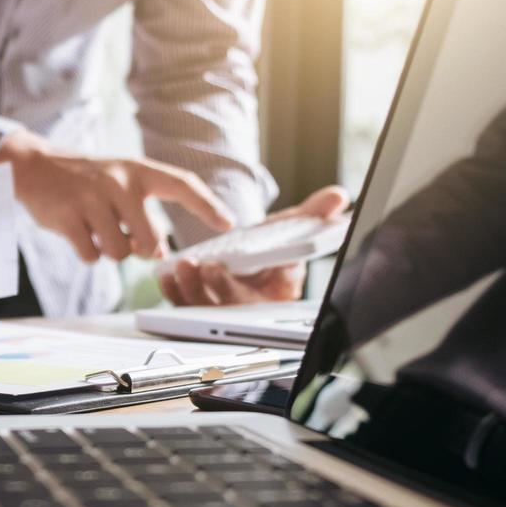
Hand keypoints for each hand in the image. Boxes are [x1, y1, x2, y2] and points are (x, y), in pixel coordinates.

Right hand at [0, 131, 234, 262]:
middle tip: (126, 239)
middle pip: (150, 239)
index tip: (228, 223)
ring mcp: (91, 199)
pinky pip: (91, 256)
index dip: (207, 205)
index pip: (182, 185)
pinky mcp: (68, 217)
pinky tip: (77, 233)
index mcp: (137, 170)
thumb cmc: (83, 179)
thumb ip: (141, 213)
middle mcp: (118, 182)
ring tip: (95, 230)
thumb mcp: (118, 184)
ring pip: (119, 252)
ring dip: (110, 251)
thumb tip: (159, 253)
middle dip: (141, 250)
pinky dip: (87, 253)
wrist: (33, 166)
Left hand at [160, 185, 350, 305]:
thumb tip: (338, 197)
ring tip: (182, 265)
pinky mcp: (202, 303)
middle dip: (208, 289)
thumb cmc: (276, 242)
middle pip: (226, 309)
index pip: (256, 302)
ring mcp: (224, 307)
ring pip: (202, 309)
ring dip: (187, 289)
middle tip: (195, 266)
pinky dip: (174, 290)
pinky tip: (167, 274)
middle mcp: (250, 307)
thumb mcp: (295, 225)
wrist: (254, 247)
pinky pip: (184, 304)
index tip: (216, 270)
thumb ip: (315, 213)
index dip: (234, 290)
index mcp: (277, 295)